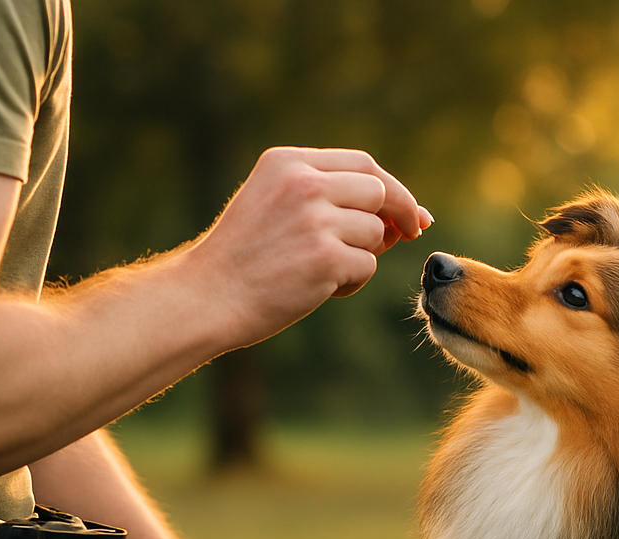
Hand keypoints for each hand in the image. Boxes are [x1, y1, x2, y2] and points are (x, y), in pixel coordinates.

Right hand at [187, 147, 431, 339]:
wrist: (206, 297)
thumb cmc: (242, 260)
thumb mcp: (273, 206)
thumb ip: (326, 199)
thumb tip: (403, 218)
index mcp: (287, 162)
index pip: (362, 163)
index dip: (393, 190)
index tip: (412, 213)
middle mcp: (303, 184)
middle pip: (378, 192)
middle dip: (398, 217)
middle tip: (404, 239)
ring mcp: (315, 220)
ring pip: (375, 233)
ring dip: (363, 257)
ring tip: (324, 273)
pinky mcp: (325, 259)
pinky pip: (366, 267)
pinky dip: (351, 283)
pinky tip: (318, 290)